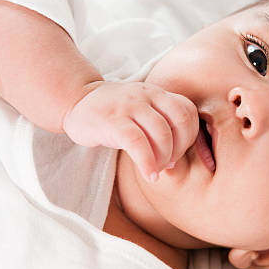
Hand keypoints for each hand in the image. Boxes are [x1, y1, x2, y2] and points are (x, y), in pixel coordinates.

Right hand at [62, 81, 198, 181]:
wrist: (78, 102)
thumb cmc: (116, 114)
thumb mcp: (143, 111)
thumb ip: (164, 124)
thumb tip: (183, 158)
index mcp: (158, 93)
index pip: (188, 111)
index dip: (189, 137)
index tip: (178, 153)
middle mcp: (147, 95)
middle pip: (180, 122)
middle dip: (179, 149)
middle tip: (168, 164)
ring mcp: (129, 106)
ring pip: (161, 133)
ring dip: (164, 158)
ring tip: (156, 170)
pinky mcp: (112, 120)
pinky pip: (137, 142)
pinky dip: (147, 162)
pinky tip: (149, 174)